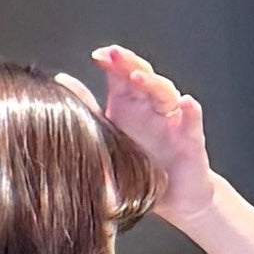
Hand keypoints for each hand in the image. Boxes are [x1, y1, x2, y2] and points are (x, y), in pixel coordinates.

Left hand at [90, 45, 216, 222]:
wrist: (172, 198)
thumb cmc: (140, 165)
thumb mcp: (107, 135)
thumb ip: (88, 107)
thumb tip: (62, 80)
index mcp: (130, 102)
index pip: (122, 73)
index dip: (113, 60)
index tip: (98, 56)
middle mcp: (151, 106)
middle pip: (143, 76)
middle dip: (129, 63)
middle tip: (115, 55)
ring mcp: (172, 121)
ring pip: (165, 94)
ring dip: (152, 83)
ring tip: (138, 78)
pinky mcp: (190, 141)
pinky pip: (192, 124)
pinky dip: (190, 112)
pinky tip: (186, 103)